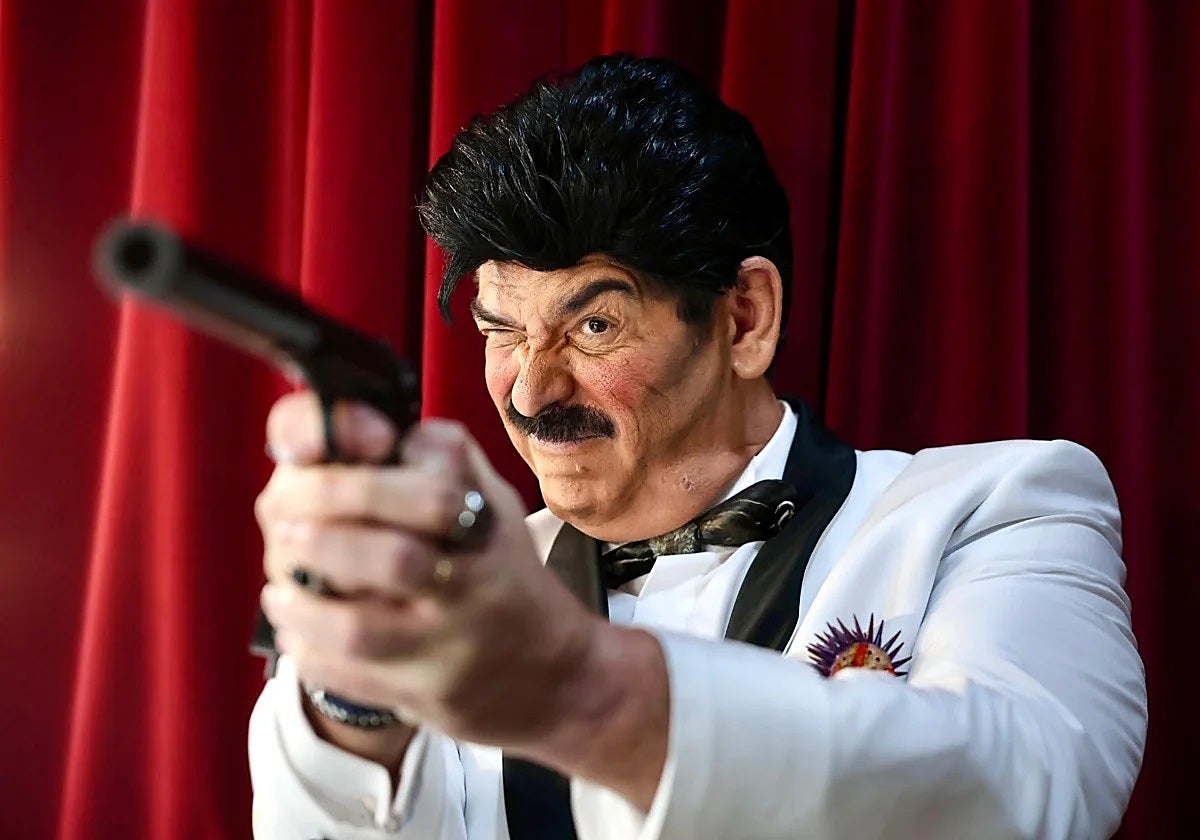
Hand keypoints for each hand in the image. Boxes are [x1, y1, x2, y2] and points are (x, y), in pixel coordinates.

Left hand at [254, 392, 606, 752]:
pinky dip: (310, 649)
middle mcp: (479, 579)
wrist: (554, 674)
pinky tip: (299, 629)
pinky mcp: (432, 695)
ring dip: (304, 602)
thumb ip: (431, 453)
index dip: (364, 474)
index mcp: (484, 516)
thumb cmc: (499, 567)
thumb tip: (349, 418)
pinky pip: (351, 677)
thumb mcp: (487, 495)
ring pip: (360, 627)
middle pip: (391, 555)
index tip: (320, 463)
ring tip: (282, 585)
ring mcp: (456, 644)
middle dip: (321, 535)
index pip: (429, 479)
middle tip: (285, 528)